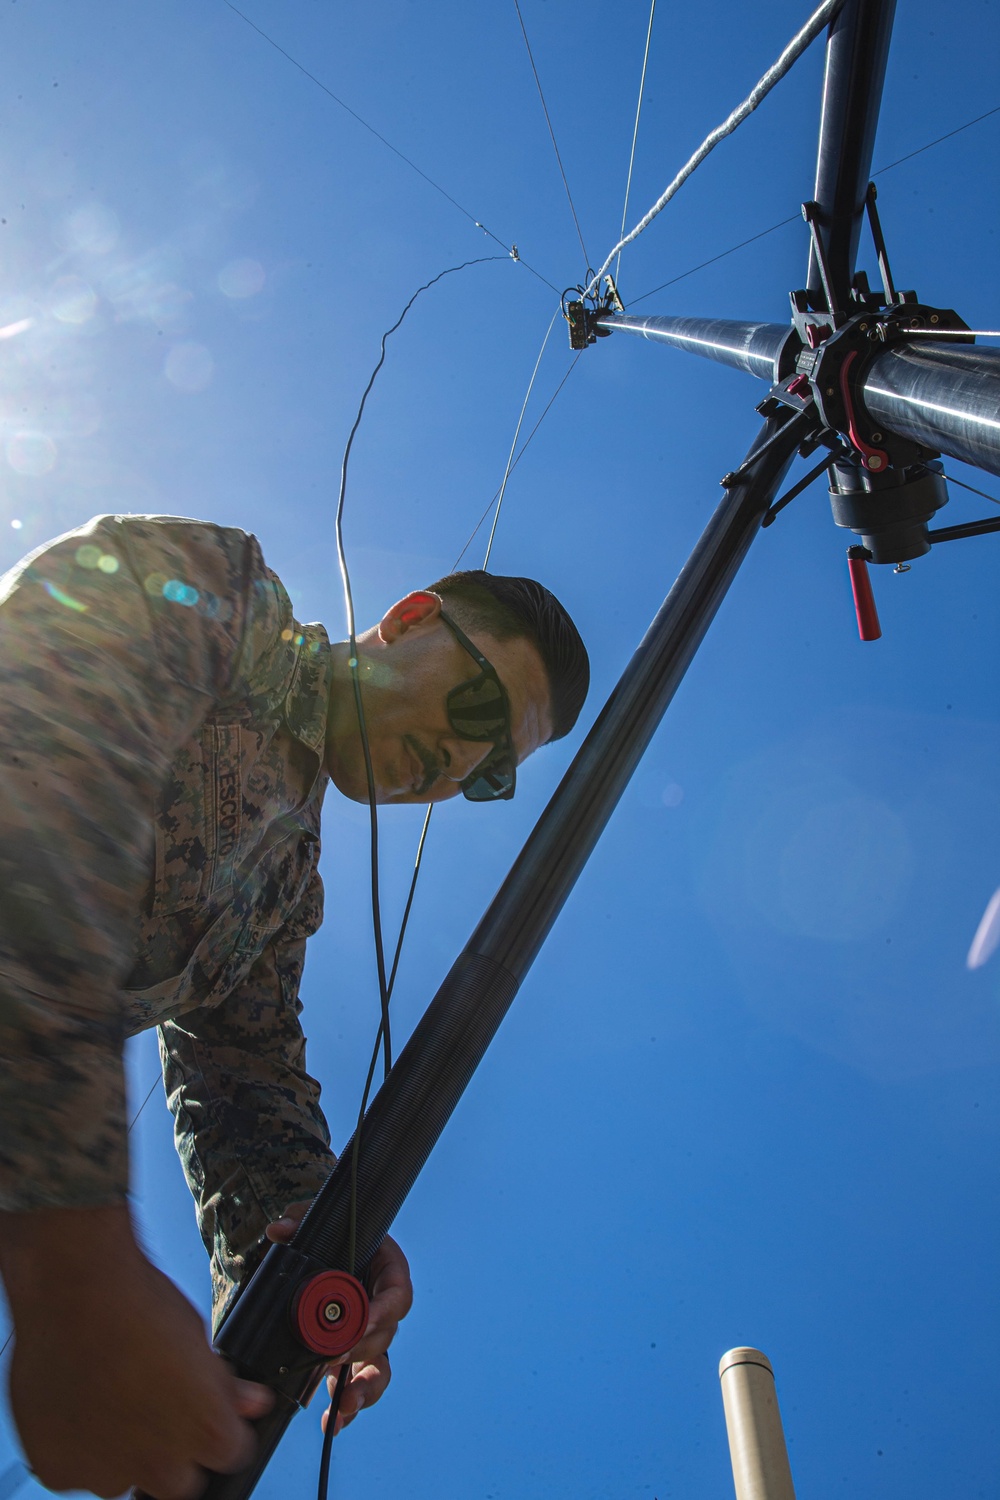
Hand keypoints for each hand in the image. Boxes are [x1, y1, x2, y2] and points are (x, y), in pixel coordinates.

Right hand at [0, 1205, 272, 1498]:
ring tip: (107, 1395)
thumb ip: (225, 1385)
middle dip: (171, 1452)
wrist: (75, 1289)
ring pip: (122, 1478)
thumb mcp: (199, 1338)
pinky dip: (75, 1445)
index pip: (230, 1455)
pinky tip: (77, 1400)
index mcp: (208, 1434)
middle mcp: (161, 1467)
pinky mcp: (59, 1469)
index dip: (217, 1431)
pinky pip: (72, 1468)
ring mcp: (106, 1474)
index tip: (202, 1412)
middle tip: (151, 1406)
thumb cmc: (139, 1305)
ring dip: (120, 1451)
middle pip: (177, 1481)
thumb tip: (252, 1403)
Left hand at [266, 1206, 411, 1433]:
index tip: (364, 1321)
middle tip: (332, 1357)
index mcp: (385, 1269)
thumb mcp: (311, 1219)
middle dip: (360, 1349)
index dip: (385, 1309)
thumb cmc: (324, 1232)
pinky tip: (332, 1422)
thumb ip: (298, 1219)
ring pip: (378, 1367)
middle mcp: (381, 1305)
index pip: (398, 1292)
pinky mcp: (351, 1358)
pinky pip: (357, 1385)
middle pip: (384, 1334)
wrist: (315, 1251)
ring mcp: (368, 1335)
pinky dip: (347, 1406)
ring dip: (364, 1389)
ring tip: (343, 1406)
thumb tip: (278, 1231)